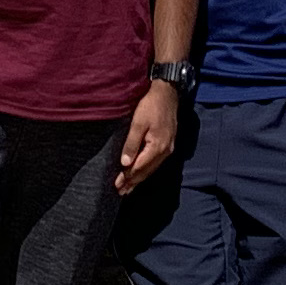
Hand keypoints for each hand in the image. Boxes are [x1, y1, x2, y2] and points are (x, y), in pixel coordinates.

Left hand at [112, 78, 181, 195]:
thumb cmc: (151, 105)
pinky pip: (156, 162)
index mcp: (157, 147)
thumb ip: (132, 143)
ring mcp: (168, 148)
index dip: (128, 177)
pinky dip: (147, 169)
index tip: (117, 186)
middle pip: (147, 171)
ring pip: (152, 168)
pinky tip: (141, 172)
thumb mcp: (138, 122)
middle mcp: (165, 151)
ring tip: (129, 187)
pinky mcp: (168, 144)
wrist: (167, 92)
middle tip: (121, 192)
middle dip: (133, 182)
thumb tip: (125, 164)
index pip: (140, 168)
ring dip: (140, 178)